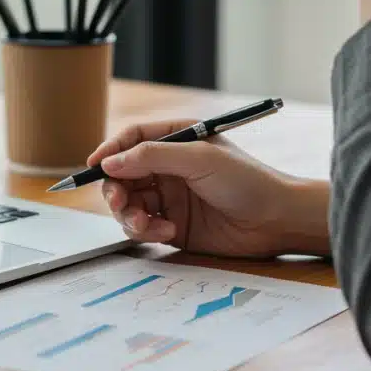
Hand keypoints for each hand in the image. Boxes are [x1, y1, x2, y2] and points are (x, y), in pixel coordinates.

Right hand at [85, 120, 330, 258]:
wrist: (276, 221)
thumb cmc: (247, 181)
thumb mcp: (199, 159)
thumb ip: (153, 156)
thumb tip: (111, 162)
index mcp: (177, 140)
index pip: (132, 139)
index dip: (110, 151)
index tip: (94, 166)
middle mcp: (169, 167)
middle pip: (123, 174)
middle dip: (116, 189)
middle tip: (121, 203)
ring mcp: (170, 196)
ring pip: (129, 203)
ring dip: (130, 214)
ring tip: (148, 224)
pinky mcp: (173, 224)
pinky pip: (143, 226)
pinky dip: (147, 230)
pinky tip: (168, 231)